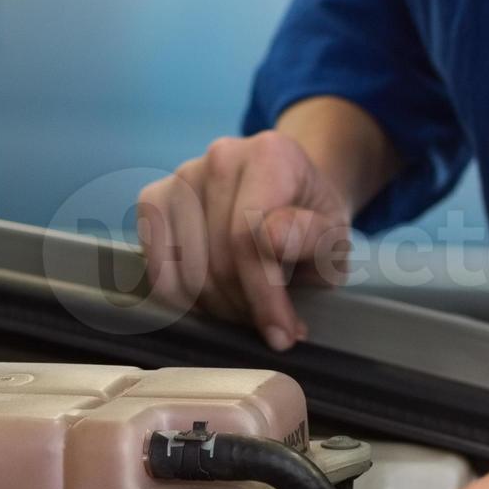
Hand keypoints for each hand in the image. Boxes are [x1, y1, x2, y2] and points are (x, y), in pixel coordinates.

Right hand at [134, 129, 355, 350]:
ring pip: (185, 271)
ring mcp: (181, 175)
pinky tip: (213, 298)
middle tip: (268, 324)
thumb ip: (312, 239)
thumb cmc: (312, 220)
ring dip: (216, 307)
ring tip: (244, 308)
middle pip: (216, 260)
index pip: (248, 238)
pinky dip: (183, 299)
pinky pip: (157, 270)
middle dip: (243, 306)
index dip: (265, 296)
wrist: (290, 192)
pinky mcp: (154, 197)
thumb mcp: (334, 235)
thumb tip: (271, 238)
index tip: (282, 334)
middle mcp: (220, 156)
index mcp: (271, 154)